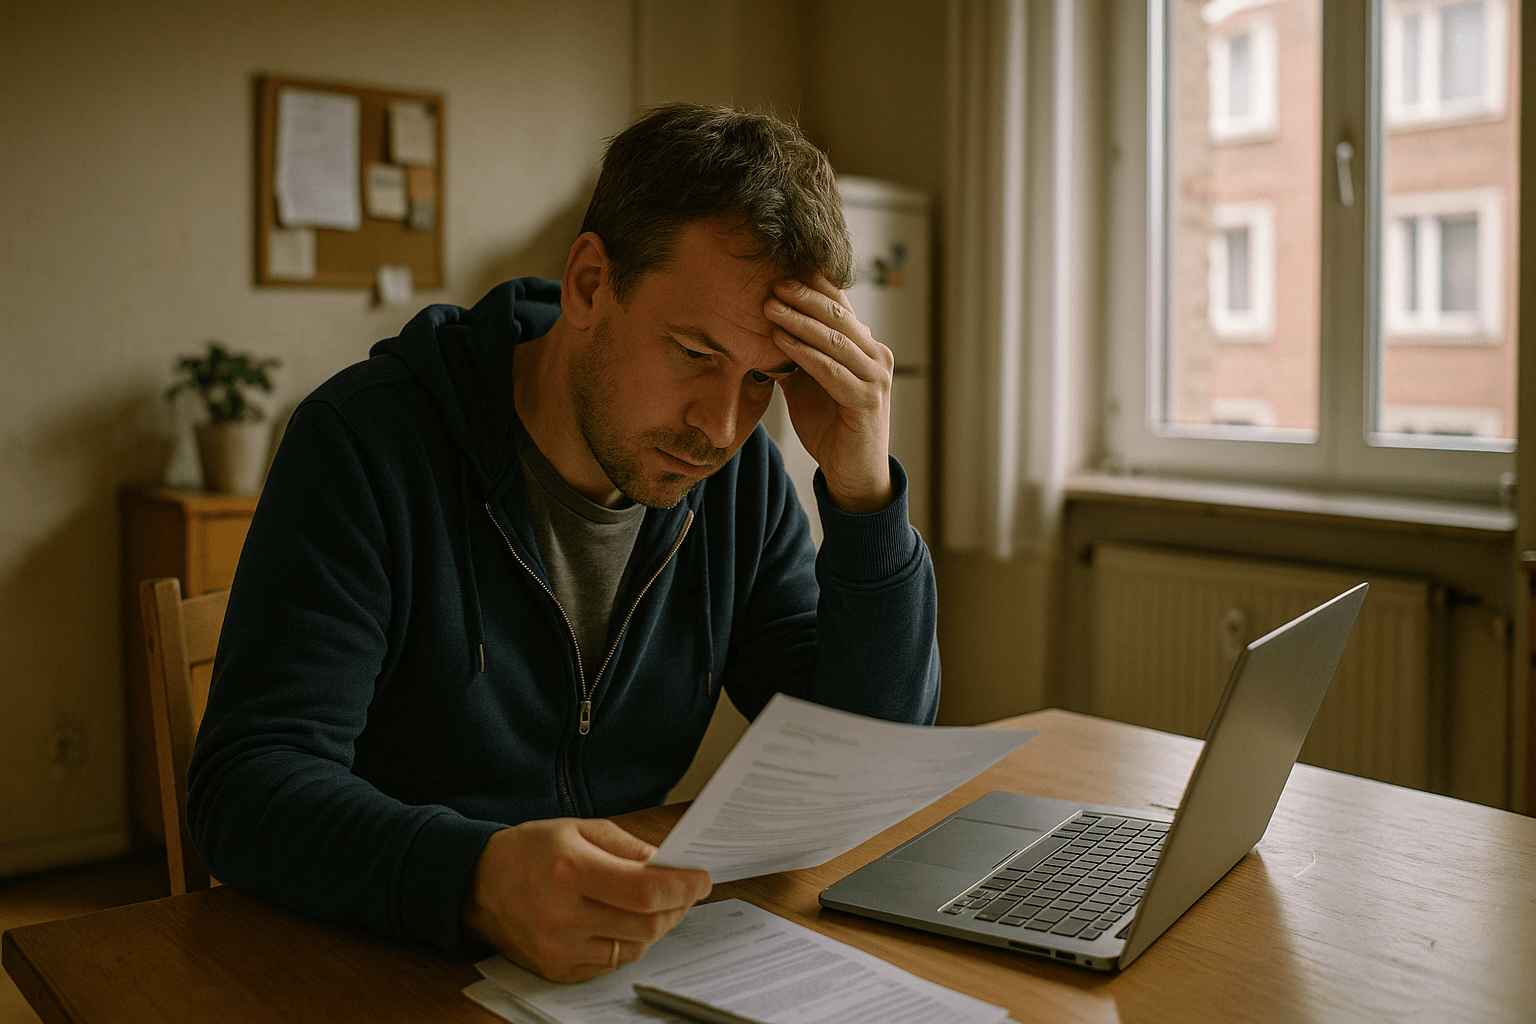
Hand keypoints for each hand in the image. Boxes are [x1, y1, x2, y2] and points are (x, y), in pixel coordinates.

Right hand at [460, 818, 711, 981]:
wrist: (475, 884)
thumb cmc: (529, 850)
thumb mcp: (578, 829)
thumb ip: (627, 847)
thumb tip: (670, 865)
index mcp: (571, 872)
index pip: (646, 891)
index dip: (683, 887)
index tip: (701, 879)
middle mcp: (564, 916)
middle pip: (647, 925)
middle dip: (677, 907)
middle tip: (686, 891)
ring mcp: (559, 949)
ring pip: (634, 948)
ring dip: (656, 927)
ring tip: (658, 905)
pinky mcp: (556, 970)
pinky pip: (610, 963)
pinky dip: (628, 943)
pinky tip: (627, 922)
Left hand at [764, 275, 894, 513]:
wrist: (852, 472)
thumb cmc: (830, 424)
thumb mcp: (808, 382)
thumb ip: (794, 354)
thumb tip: (762, 328)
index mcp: (864, 346)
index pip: (839, 306)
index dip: (812, 286)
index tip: (781, 268)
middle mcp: (876, 355)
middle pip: (838, 316)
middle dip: (803, 297)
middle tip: (773, 282)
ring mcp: (876, 378)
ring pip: (835, 339)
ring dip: (800, 321)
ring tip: (770, 307)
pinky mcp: (867, 401)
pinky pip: (832, 371)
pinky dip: (805, 354)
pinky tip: (781, 341)